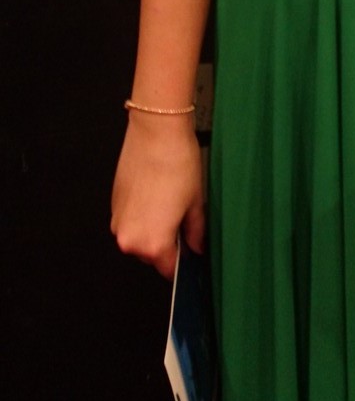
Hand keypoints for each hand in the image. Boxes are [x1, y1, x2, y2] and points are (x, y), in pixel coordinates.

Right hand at [110, 111, 204, 277]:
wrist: (156, 131)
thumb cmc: (176, 162)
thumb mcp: (195, 202)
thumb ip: (195, 232)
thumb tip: (196, 246)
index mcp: (152, 243)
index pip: (168, 269)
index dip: (182, 262)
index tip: (190, 255)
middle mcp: (129, 238)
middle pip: (151, 255)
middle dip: (167, 243)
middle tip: (182, 221)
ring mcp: (118, 221)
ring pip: (139, 238)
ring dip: (152, 229)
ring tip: (169, 203)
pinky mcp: (113, 205)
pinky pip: (130, 221)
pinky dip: (142, 215)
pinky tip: (156, 195)